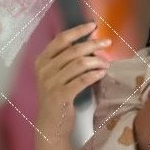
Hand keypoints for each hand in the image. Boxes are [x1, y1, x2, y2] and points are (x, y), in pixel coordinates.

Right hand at [35, 22, 111, 136]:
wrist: (51, 124)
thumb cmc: (57, 96)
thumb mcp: (55, 75)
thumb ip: (66, 60)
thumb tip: (90, 45)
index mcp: (42, 61)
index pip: (61, 40)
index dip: (78, 31)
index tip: (93, 26)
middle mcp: (44, 70)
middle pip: (73, 50)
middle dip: (93, 44)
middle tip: (107, 43)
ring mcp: (51, 82)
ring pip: (79, 64)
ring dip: (96, 61)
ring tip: (106, 63)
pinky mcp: (61, 95)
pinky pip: (82, 80)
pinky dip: (94, 74)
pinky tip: (102, 73)